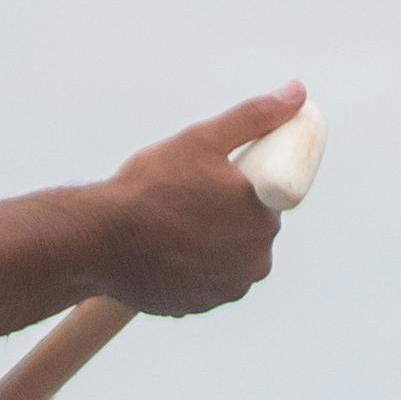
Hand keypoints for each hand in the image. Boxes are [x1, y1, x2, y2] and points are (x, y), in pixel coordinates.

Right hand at [94, 86, 302, 313]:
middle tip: (193, 196)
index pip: (268, 200)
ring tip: (178, 223)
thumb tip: (298, 92)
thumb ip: (254, 117)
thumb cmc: (151, 186)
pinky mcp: (199, 308)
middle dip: (230, 215)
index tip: (220, 180)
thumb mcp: (203, 140)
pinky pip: (205, 282)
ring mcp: (227, 290)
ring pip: (228, 258)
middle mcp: (254, 263)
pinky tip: (170, 251)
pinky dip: (194, 268)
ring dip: (214, 244)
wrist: (101, 240)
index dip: (246, 188)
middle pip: (250, 231)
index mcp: (264, 220)